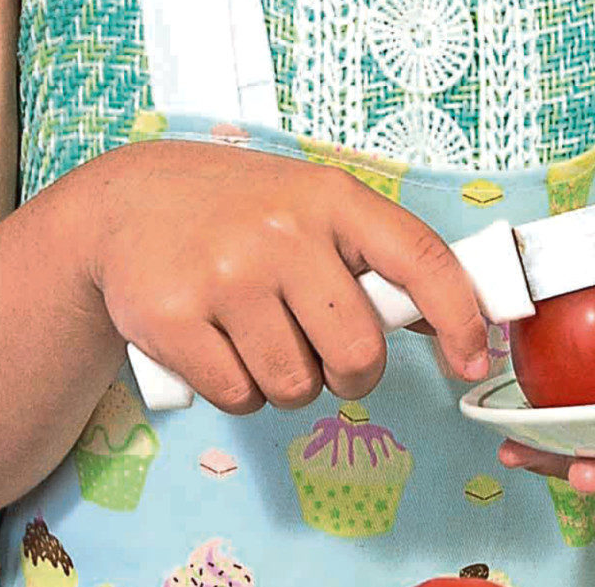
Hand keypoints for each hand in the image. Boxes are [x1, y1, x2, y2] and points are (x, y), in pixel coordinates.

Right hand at [67, 139, 489, 414]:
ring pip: (294, 388)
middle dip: (348, 374)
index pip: (419, 259)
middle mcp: (281, 231)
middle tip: (321, 352)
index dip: (459, 317)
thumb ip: (369, 253)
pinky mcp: (172, 319)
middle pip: (357, 354)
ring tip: (256, 336)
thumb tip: (446, 322)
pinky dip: (237, 390)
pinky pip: (238, 397)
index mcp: (330, 197)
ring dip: (286, 383)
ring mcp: (224, 275)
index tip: (471, 362)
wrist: (123, 204)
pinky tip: (218, 345)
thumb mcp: (308, 202)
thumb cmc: (235, 211)